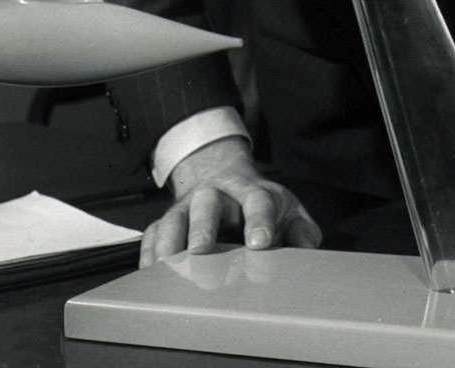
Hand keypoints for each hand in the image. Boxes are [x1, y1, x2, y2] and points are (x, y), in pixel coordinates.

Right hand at [139, 136, 321, 266]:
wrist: (225, 180)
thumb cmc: (259, 206)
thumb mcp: (287, 212)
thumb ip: (301, 232)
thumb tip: (306, 249)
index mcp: (251, 192)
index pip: (257, 201)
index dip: (259, 221)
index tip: (260, 243)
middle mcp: (216, 194)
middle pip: (207, 204)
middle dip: (203, 228)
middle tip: (202, 253)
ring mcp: (187, 207)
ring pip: (174, 218)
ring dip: (170, 242)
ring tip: (168, 269)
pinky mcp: (167, 221)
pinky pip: (151, 233)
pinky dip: (148, 252)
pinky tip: (149, 274)